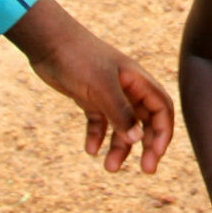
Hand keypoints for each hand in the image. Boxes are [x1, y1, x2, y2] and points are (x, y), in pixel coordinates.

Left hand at [6, 0, 173, 171]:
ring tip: (109, 168)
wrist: (48, 41)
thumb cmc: (79, 59)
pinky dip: (97, 136)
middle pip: (146, 121)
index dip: (163, 133)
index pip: (162, 110)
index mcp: (138, 82)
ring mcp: (109, 93)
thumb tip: (137, 140)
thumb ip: (120, 114)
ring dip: (120, 146)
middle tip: (146, 170)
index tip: (154, 156)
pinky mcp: (90, 97)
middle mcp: (128, 88)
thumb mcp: (101, 89)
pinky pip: (100, 122)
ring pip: (122, 125)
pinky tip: (90, 150)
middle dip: (148, 145)